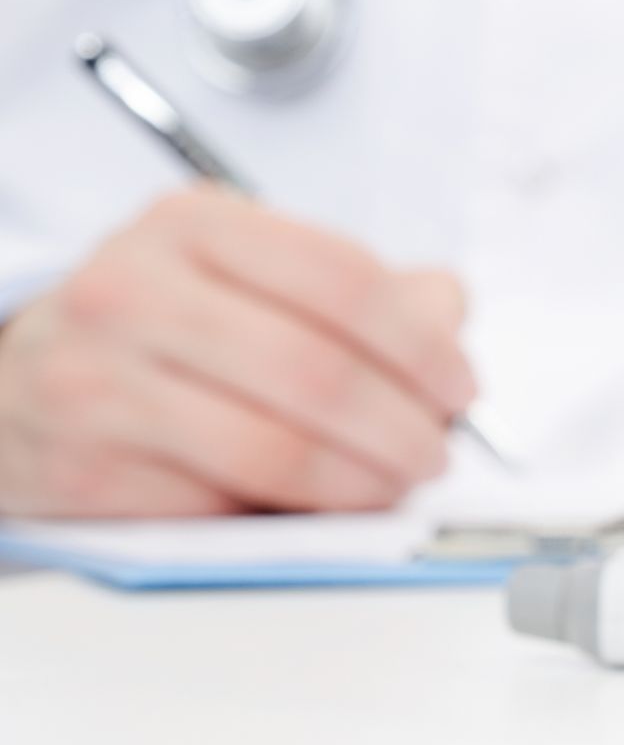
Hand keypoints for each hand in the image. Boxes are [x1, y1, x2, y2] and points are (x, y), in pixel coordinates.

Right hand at [0, 188, 475, 516]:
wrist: (15, 386)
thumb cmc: (154, 329)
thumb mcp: (245, 274)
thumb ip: (356, 289)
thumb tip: (445, 307)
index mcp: (189, 225)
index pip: (342, 279)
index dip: (421, 344)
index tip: (458, 386)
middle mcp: (130, 292)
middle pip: (315, 371)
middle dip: (403, 426)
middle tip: (435, 452)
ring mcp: (96, 383)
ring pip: (272, 451)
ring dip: (360, 483)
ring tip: (394, 486)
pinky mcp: (84, 472)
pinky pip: (218, 508)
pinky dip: (288, 519)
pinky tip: (317, 511)